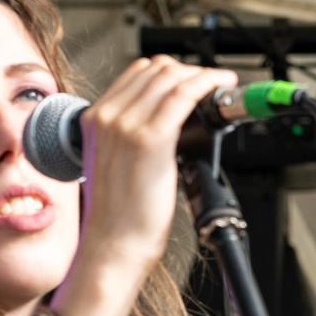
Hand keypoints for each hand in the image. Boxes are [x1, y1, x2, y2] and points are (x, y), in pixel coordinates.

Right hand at [50, 56, 230, 315]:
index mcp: (94, 119)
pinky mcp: (151, 139)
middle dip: (190, 71)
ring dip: (203, 75)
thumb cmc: (119, 216)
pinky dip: (208, 84)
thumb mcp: (117, 164)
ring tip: (221, 85)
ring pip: (172, 77)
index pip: (137, 73)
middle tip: (213, 83)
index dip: (171, 71)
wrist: (112, 245)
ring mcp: (126, 124)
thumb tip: (168, 122)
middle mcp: (107, 116)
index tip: (193, 78)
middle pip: (156, 69)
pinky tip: (221, 87)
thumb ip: (133, 137)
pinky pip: (184, 94)